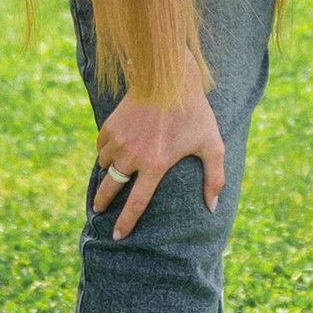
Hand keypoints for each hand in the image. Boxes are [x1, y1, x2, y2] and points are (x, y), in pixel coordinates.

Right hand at [91, 64, 225, 242]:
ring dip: (109, 172)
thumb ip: (214, 179)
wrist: (169, 77)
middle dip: (102, 203)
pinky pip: (101, 147)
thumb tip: (212, 208)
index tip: (117, 236)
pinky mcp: (110, 125)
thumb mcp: (212, 145)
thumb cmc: (195, 112)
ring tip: (113, 175)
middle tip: (98, 211)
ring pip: (106, 165)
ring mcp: (118, 140)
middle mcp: (132, 156)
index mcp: (155, 165)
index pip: (136, 204)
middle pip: (110, 189)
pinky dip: (105, 152)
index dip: (126, 223)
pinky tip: (114, 152)